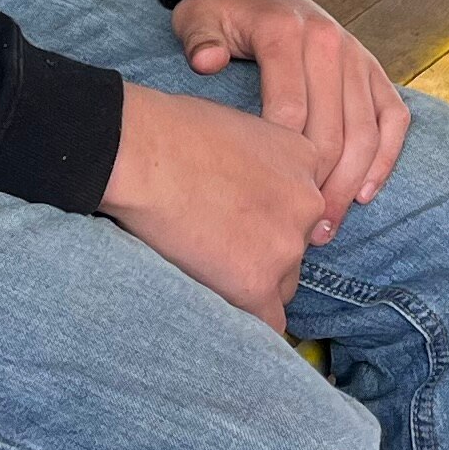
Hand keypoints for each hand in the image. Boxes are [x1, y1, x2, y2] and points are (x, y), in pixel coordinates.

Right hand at [102, 82, 327, 328]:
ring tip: (205, 262)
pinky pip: (269, 321)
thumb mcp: (241, 128)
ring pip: (282, 283)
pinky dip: (245, 315)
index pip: (303, 203)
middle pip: (296, 244)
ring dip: (253, 280)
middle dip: (265, 247)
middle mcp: (307, 204)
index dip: (270, 212)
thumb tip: (252, 191)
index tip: (241, 214)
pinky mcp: (257, 284)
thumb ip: (263, 163)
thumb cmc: (171, 129)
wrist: (141, 153)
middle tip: (218, 238)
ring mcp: (286, 247)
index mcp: (305, 158)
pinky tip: (218, 300)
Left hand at [174, 0, 412, 241]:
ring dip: (352, 184)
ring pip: (367, 131)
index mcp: (285, 34)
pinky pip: (393, 117)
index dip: (282, 165)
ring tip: (329, 226)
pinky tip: (366, 193)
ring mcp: (357, 56)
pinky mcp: (373, 69)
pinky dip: (386, 158)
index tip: (267, 204)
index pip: (292, 111)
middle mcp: (329, 43)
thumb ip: (200, 40)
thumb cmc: (222, 11)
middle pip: (335, 130)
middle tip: (303, 235)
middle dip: (321, 188)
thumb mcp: (197, 17)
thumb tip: (207, 63)